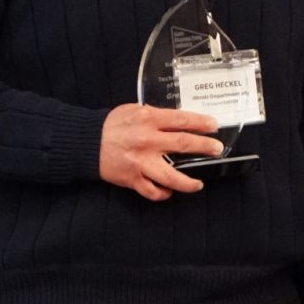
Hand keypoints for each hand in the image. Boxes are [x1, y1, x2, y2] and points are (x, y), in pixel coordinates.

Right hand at [99, 103, 217, 198]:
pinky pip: (153, 191)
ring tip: (199, 184)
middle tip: (217, 149)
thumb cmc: (111, 125)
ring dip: (189, 183)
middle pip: (183, 144)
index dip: (200, 123)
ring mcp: (140, 162)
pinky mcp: (133, 179)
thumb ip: (155, 115)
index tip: (214, 125)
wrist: (85, 142)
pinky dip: (163, 193)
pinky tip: (169, 191)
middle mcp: (146, 141)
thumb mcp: (132, 111)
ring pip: (172, 177)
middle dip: (205, 147)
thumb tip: (178, 120)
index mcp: (147, 120)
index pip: (181, 120)